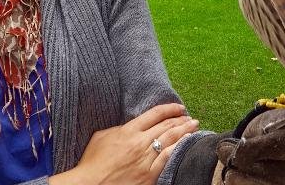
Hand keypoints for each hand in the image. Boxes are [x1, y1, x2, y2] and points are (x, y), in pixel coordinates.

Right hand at [50, 103, 198, 184]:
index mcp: (128, 130)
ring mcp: (145, 160)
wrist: (90, 184)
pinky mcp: (148, 176)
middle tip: (190, 116)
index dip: (169, 109)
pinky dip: (178, 149)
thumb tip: (130, 127)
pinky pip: (167, 159)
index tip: (179, 107)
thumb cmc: (92, 162)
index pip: (154, 114)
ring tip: (194, 126)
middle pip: (165, 126)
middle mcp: (139, 142)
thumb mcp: (102, 136)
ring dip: (184, 132)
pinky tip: (187, 144)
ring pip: (170, 141)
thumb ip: (119, 129)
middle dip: (180, 120)